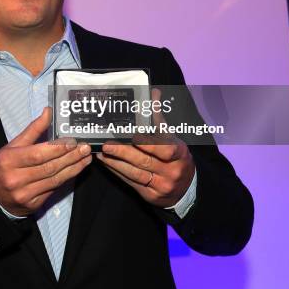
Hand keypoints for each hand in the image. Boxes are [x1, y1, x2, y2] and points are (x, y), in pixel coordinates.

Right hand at [0, 107, 91, 216]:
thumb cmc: (4, 165)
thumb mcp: (13, 145)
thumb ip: (33, 130)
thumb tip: (48, 112)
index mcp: (8, 161)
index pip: (38, 154)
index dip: (57, 148)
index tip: (73, 142)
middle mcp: (15, 179)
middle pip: (49, 167)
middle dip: (70, 157)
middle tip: (85, 148)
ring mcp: (24, 194)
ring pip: (54, 179)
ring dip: (73, 168)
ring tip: (85, 158)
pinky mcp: (32, 204)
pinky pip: (54, 189)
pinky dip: (67, 178)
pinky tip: (76, 169)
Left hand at [96, 89, 194, 207]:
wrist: (186, 189)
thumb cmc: (176, 157)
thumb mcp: (173, 138)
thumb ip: (159, 118)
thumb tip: (152, 93)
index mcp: (179, 154)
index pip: (165, 148)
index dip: (148, 143)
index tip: (132, 135)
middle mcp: (172, 171)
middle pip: (145, 161)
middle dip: (123, 152)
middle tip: (107, 143)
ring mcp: (161, 185)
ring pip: (135, 173)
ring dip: (115, 162)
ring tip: (101, 151)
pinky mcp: (150, 196)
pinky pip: (131, 182)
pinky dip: (117, 171)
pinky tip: (106, 162)